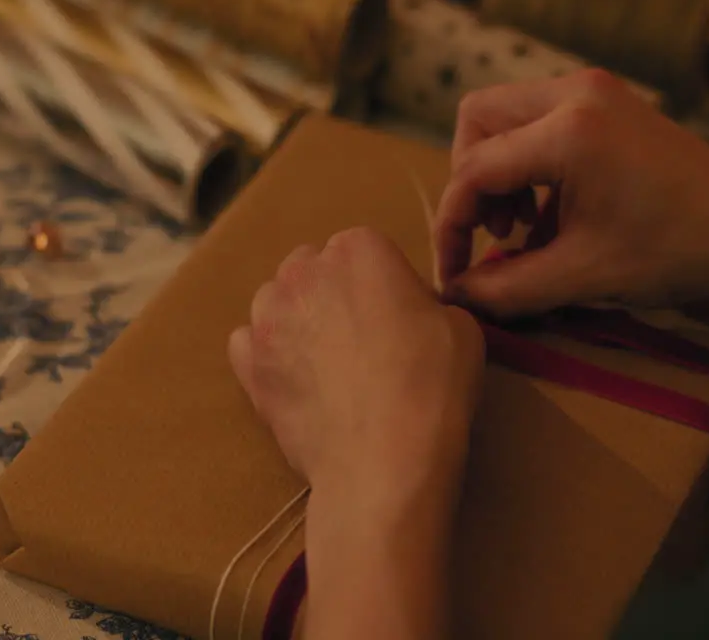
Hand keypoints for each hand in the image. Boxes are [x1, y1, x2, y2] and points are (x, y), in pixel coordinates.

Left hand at [227, 227, 484, 511]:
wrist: (384, 459)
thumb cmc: (432, 386)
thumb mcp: (461, 327)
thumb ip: (427, 303)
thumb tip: (410, 314)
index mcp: (359, 248)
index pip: (365, 251)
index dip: (383, 284)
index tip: (398, 318)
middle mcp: (303, 271)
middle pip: (314, 270)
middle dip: (332, 295)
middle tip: (362, 341)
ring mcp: (266, 316)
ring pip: (277, 303)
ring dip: (297, 321)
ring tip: (327, 366)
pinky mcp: (247, 361)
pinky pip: (249, 343)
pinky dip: (268, 355)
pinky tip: (296, 381)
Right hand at [436, 69, 708, 316]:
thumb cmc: (677, 254)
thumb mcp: (582, 277)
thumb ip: (506, 287)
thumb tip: (454, 297)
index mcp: (569, 131)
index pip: (473, 171)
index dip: (451, 227)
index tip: (453, 275)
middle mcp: (575, 93)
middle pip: (477, 121)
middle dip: (469, 183)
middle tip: (491, 235)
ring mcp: (594, 91)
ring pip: (504, 116)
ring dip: (497, 172)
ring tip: (521, 228)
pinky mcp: (608, 102)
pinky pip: (538, 121)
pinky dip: (528, 165)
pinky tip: (549, 216)